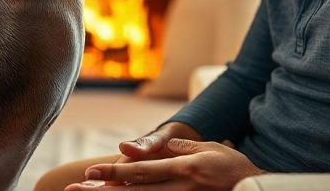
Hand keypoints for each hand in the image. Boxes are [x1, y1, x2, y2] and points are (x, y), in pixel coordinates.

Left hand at [63, 138, 264, 190]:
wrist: (255, 187)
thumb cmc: (232, 165)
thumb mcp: (211, 148)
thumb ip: (183, 147)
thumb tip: (162, 144)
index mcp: (183, 168)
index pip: (142, 172)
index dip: (115, 172)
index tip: (91, 172)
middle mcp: (179, 187)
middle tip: (74, 190)